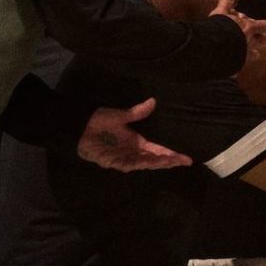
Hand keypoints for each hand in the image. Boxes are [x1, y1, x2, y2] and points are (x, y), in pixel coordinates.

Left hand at [77, 98, 192, 171]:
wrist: (78, 127)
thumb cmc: (98, 121)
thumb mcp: (120, 115)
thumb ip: (136, 112)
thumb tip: (153, 101)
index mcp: (137, 142)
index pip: (158, 150)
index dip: (172, 154)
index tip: (187, 158)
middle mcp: (132, 152)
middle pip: (154, 159)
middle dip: (169, 161)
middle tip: (183, 161)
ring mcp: (122, 158)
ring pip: (143, 163)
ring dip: (156, 163)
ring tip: (169, 161)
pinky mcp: (111, 161)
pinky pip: (126, 164)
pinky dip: (136, 164)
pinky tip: (147, 162)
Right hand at [212, 0, 265, 60]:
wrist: (214, 49)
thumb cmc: (220, 28)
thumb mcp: (222, 12)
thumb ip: (226, 0)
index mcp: (248, 29)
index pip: (263, 25)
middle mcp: (249, 43)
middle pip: (260, 41)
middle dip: (264, 39)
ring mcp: (244, 56)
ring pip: (252, 54)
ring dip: (253, 53)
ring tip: (256, 54)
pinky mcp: (235, 66)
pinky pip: (239, 66)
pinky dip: (238, 66)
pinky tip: (236, 70)